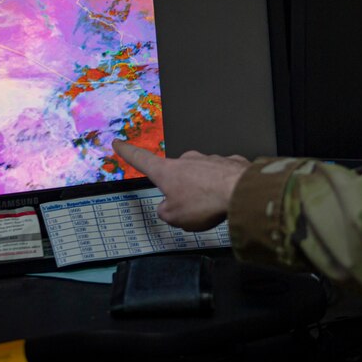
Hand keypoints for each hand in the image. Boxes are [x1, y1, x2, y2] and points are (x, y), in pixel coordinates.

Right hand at [113, 140, 249, 230]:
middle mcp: (187, 160)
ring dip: (204, 191)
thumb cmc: (207, 201)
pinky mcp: (229, 164)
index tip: (119, 144)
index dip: (127, 152)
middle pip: (177, 175)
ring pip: (201, 177)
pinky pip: (221, 178)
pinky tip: (228, 200)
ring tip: (213, 208)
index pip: (140, 159)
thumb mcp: (174, 217)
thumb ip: (165, 212)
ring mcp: (209, 160)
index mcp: (167, 171)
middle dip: (182, 191)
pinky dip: (223, 188)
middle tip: (192, 209)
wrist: (242, 192)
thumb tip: (168, 208)